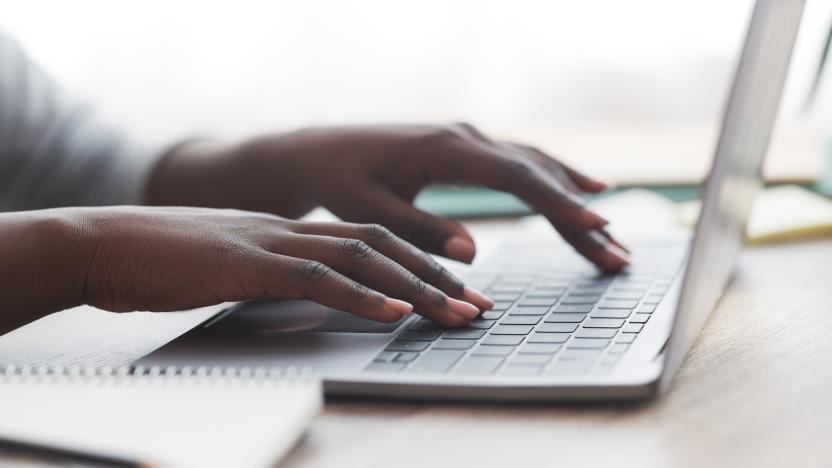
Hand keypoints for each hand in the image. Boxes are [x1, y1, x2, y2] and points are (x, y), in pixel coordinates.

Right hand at [0, 207, 492, 333]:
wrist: (104, 243)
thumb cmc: (166, 262)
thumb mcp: (236, 267)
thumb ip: (278, 277)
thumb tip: (317, 299)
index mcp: (292, 230)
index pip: (372, 241)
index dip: (420, 264)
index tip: (458, 290)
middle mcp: (291, 230)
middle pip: (381, 246)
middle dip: (436, 278)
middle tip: (481, 306)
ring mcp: (269, 243)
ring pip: (360, 257)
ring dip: (414, 287)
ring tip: (456, 312)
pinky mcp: (244, 264)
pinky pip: (312, 278)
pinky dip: (358, 295)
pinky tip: (392, 311)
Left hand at [148, 123, 629, 270]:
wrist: (316, 152)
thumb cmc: (339, 181)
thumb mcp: (371, 212)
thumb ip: (421, 231)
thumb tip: (474, 252)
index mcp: (446, 149)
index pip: (517, 177)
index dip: (559, 204)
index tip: (597, 227)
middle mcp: (465, 136)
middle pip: (538, 173)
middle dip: (579, 215)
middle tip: (618, 253)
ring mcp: (469, 138)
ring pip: (536, 166)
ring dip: (574, 199)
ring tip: (610, 235)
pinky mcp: (466, 148)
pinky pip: (521, 164)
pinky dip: (554, 181)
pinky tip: (579, 191)